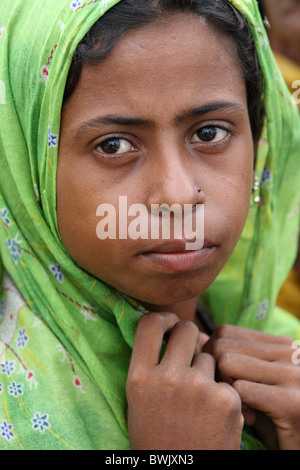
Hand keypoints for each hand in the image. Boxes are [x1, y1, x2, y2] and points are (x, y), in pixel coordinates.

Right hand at [126, 313, 242, 449]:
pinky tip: (214, 418)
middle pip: (186, 330)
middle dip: (190, 338)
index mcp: (140, 378)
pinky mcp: (226, 399)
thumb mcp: (142, 401)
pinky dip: (224, 396)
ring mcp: (199, 387)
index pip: (149, 324)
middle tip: (190, 354)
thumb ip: (158, 365)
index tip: (169, 325)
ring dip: (206, 372)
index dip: (162, 319)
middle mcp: (168, 377)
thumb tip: (190, 334)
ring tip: (199, 402)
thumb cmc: (157, 439)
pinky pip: (227, 382)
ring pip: (209, 358)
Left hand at [203, 325, 299, 449]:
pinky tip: (250, 419)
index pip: (226, 332)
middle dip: (215, 373)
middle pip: (222, 345)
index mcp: (283, 345)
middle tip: (229, 398)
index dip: (212, 355)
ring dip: (225, 389)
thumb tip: (199, 337)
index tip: (222, 381)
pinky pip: (240, 390)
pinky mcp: (291, 402)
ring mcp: (293, 375)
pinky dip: (236, 406)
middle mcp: (291, 352)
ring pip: (227, 362)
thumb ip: (232, 357)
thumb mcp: (255, 382)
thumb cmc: (278, 417)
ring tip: (240, 407)